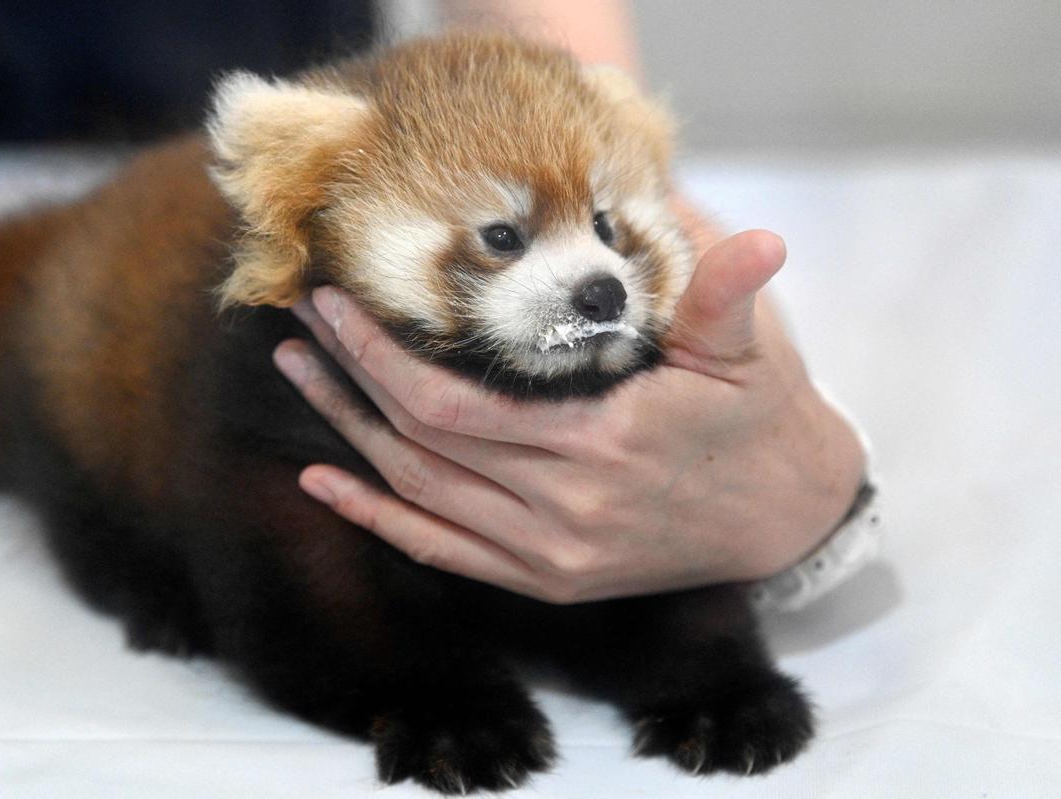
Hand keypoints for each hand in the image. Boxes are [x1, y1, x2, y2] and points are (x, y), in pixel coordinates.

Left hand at [273, 229, 865, 602]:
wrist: (783, 517)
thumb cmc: (756, 420)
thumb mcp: (747, 352)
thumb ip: (727, 295)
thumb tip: (761, 240)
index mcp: (603, 443)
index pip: (455, 404)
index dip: (381, 356)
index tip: (336, 303)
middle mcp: (565, 510)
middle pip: (421, 443)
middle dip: (350, 379)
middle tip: (303, 324)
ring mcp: (550, 556)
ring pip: (419, 495)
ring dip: (349, 435)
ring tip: (303, 377)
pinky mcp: (545, 582)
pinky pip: (442, 551)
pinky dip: (377, 517)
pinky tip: (327, 481)